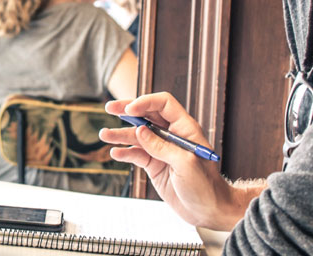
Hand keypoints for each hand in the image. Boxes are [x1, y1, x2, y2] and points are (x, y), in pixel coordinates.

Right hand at [99, 92, 245, 230]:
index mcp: (184, 128)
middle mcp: (171, 135)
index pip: (163, 104)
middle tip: (110, 108)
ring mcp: (161, 150)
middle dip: (127, 111)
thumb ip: (161, 147)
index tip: (130, 110)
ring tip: (104, 135)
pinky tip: (116, 153)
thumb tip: (140, 131)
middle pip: (146, 115)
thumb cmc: (206, 186)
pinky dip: (125, 153)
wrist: (208, 211)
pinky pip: (136, 154)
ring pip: (137, 135)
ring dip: (120, 134)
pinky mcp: (154, 164)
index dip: (146, 102)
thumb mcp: (185, 164)